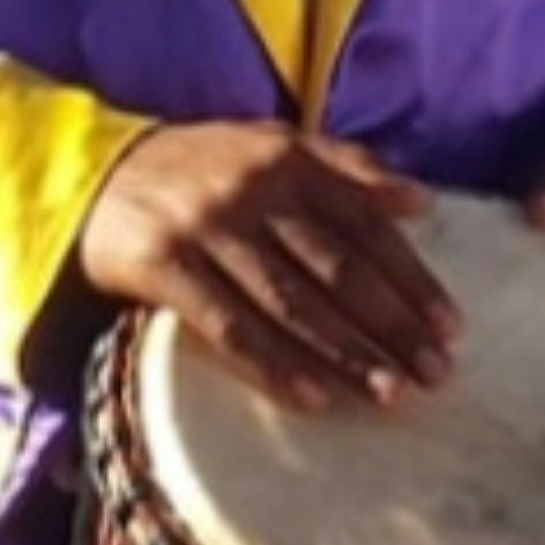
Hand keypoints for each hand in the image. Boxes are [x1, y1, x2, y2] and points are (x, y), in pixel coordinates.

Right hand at [73, 122, 454, 412]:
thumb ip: (345, 167)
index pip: (366, 225)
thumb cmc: (201, 168)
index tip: (451, 328)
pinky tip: (313, 398)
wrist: (93, 172)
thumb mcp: (270, 145)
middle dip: (392, 325)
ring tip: (389, 394)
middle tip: (435, 374)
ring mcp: (207, 228)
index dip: (412, 279)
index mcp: (288, 160)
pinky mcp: (162, 266)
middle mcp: (253, 190)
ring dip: (345, 353)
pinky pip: (227, 326)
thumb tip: (420, 200)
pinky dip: (273, 365)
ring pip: (290, 302)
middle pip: (338, 268)